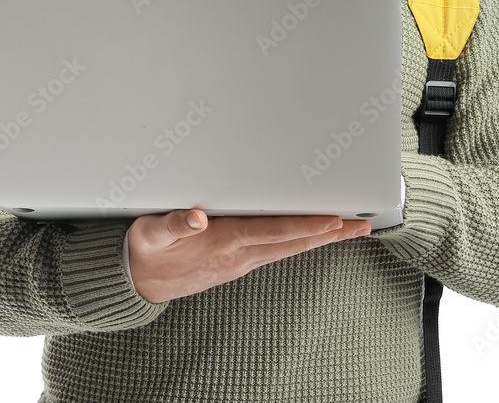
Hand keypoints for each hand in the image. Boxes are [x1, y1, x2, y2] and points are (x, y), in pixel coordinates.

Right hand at [127, 208, 370, 302]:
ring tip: (349, 228)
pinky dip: (301, 242)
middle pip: (292, 242)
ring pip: (289, 248)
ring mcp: (240, 262)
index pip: (272, 232)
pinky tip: (313, 237)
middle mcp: (238, 255)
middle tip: (361, 224)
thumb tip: (195, 216)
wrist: (138, 283)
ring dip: (321, 238)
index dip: (304, 225)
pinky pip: (278, 252)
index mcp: (223, 242)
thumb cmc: (145, 251)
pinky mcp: (237, 263)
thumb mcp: (150, 233)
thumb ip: (172, 223)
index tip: (332, 220)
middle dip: (328, 232)